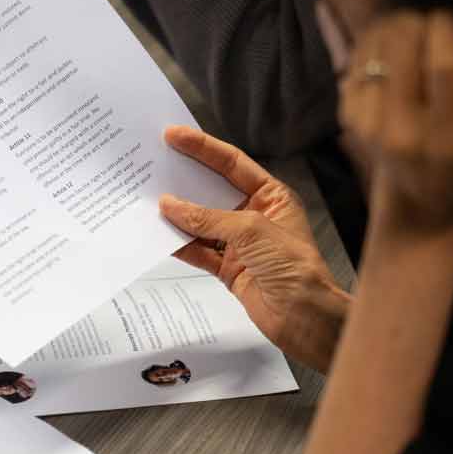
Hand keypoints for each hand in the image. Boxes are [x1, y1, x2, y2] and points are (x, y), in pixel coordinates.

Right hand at [158, 126, 351, 372]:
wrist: (305, 318)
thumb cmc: (294, 268)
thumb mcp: (250, 231)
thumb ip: (208, 217)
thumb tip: (171, 205)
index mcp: (271, 195)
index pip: (231, 163)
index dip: (202, 147)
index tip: (173, 135)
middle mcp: (255, 215)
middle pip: (212, 190)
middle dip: (183, 179)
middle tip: (152, 164)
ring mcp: (240, 243)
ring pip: (201, 222)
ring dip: (177, 214)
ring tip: (146, 199)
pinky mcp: (229, 268)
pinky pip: (198, 250)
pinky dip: (179, 244)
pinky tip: (159, 235)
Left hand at [342, 11, 452, 237]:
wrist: (428, 203)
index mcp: (451, 135)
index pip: (445, 67)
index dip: (445, 29)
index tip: (447, 19)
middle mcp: (405, 131)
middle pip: (401, 49)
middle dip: (415, 23)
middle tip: (426, 22)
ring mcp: (370, 126)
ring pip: (373, 50)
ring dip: (390, 30)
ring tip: (408, 31)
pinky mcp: (349, 120)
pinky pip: (355, 64)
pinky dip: (371, 49)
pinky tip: (389, 54)